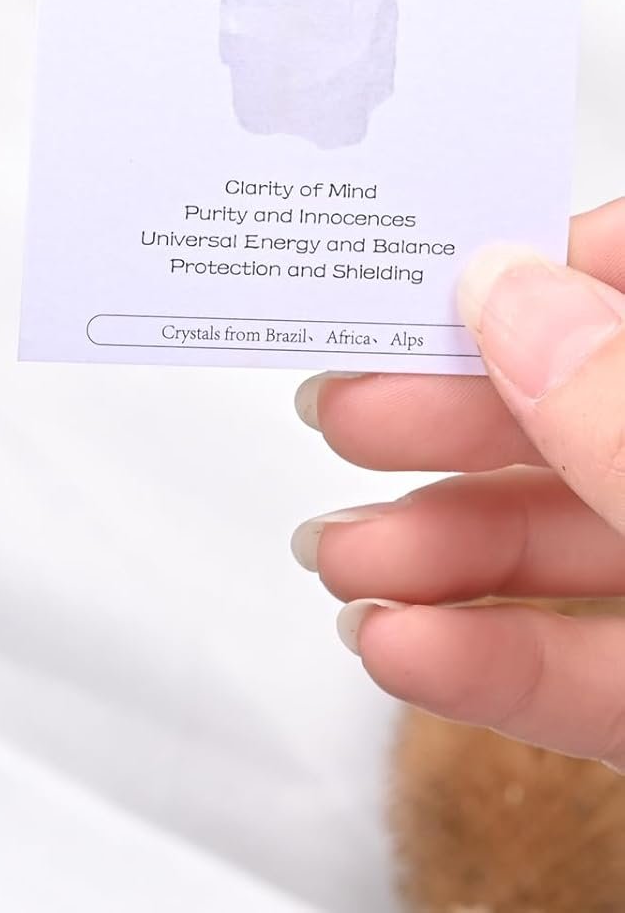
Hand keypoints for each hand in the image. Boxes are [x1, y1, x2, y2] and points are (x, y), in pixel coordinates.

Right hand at [293, 199, 624, 765]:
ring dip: (433, 550)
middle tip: (339, 413)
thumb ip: (620, 407)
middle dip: (440, 418)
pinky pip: (589, 671)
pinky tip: (398, 649)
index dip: (539, 265)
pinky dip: (484, 664)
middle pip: (576, 408)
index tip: (426, 270)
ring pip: (567, 544)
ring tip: (342, 555)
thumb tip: (503, 292)